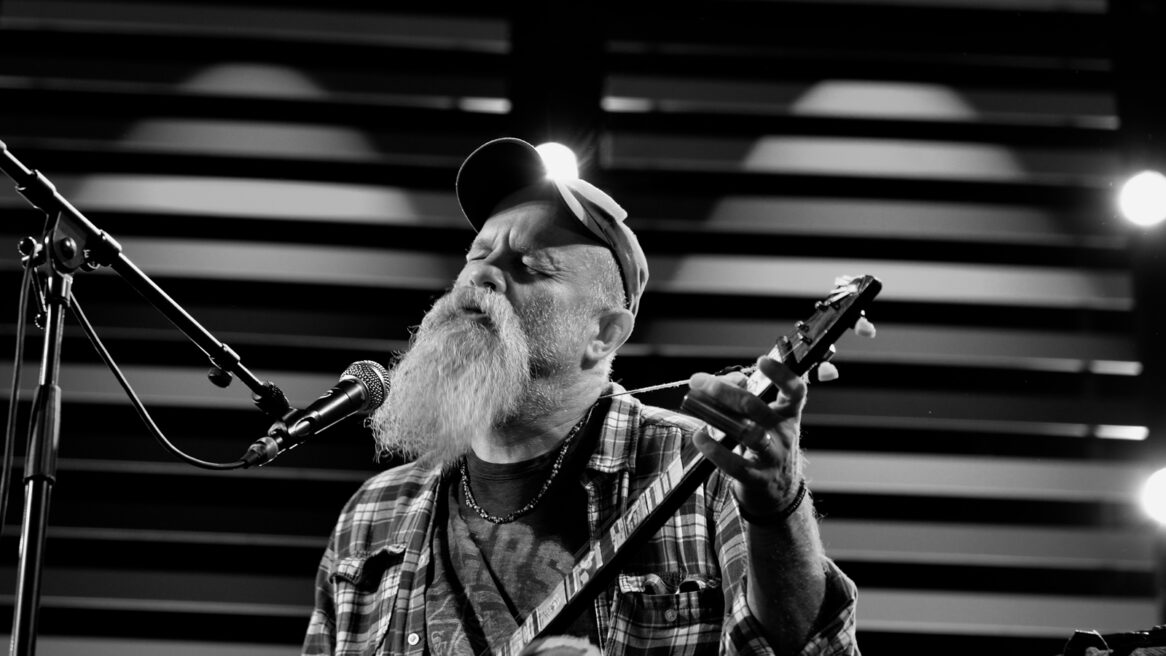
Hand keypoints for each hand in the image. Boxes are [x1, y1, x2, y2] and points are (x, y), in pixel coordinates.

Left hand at [688, 357, 806, 517]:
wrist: (778, 491)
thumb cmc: (767, 446)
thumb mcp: (765, 420)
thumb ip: (743, 397)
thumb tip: (718, 382)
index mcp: (788, 414)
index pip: (795, 390)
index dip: (782, 374)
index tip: (762, 360)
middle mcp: (784, 433)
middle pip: (757, 408)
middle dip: (726, 392)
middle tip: (702, 383)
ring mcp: (773, 457)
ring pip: (750, 435)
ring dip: (720, 419)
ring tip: (699, 407)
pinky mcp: (758, 478)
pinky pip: (736, 465)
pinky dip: (715, 450)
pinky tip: (700, 438)